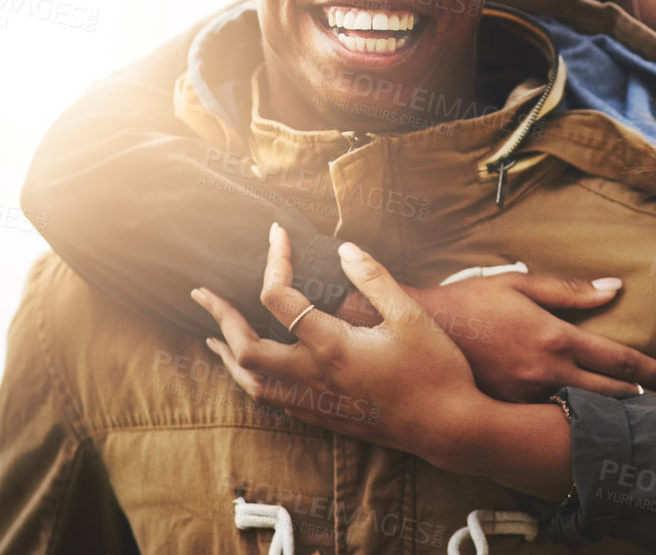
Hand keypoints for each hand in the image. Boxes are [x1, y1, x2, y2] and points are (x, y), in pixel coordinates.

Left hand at [192, 223, 481, 457]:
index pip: (282, 298)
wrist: (448, 426)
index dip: (275, 260)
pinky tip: (258, 372)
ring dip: (228, 357)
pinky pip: (272, 401)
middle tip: (204, 294)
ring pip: (252, 384)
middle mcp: (314, 377)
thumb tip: (344, 248)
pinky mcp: (325, 417)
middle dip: (220, 318)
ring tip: (213, 338)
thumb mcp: (411, 316)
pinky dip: (253, 381)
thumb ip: (375, 279)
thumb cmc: (435, 369)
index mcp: (333, 346)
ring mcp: (316, 401)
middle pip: (246, 349)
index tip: (278, 234)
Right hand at [399, 271, 655, 401]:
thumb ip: (571, 291)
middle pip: (610, 395)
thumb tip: (615, 287)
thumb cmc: (472, 300)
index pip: (620, 362)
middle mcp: (547, 373)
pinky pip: (550, 417)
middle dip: (644, 400)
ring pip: (582, 412)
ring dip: (611, 412)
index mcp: (557, 338)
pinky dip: (574, 417)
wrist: (419, 332)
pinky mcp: (508, 408)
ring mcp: (526, 396)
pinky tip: (587, 418)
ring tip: (641, 413)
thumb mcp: (523, 285)